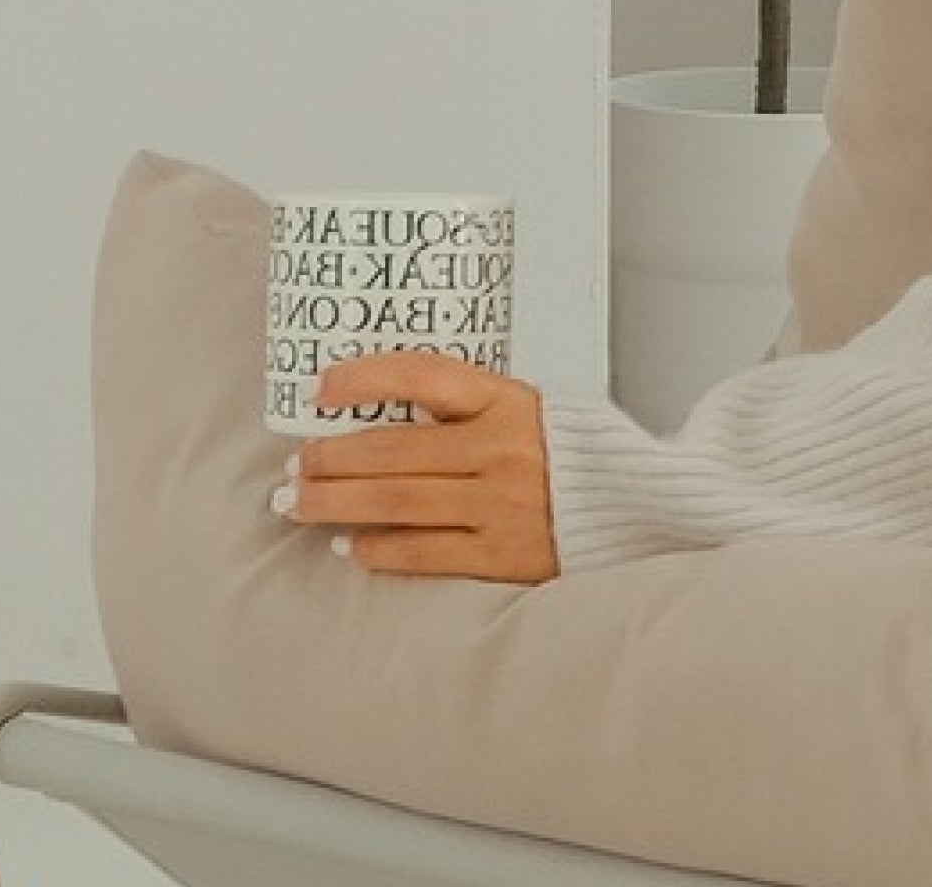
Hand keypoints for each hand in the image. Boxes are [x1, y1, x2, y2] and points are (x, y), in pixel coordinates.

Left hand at [279, 352, 560, 583]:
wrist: (639, 506)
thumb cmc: (569, 454)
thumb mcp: (523, 407)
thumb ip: (462, 407)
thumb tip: (373, 411)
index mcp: (507, 400)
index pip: (421, 376)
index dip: (363, 377)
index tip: (317, 388)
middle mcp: (502, 449)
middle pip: (392, 451)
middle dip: (329, 459)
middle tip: (292, 468)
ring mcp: (503, 505)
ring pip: (398, 503)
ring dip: (337, 504)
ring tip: (298, 505)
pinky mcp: (506, 556)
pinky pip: (426, 553)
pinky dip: (379, 549)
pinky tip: (349, 545)